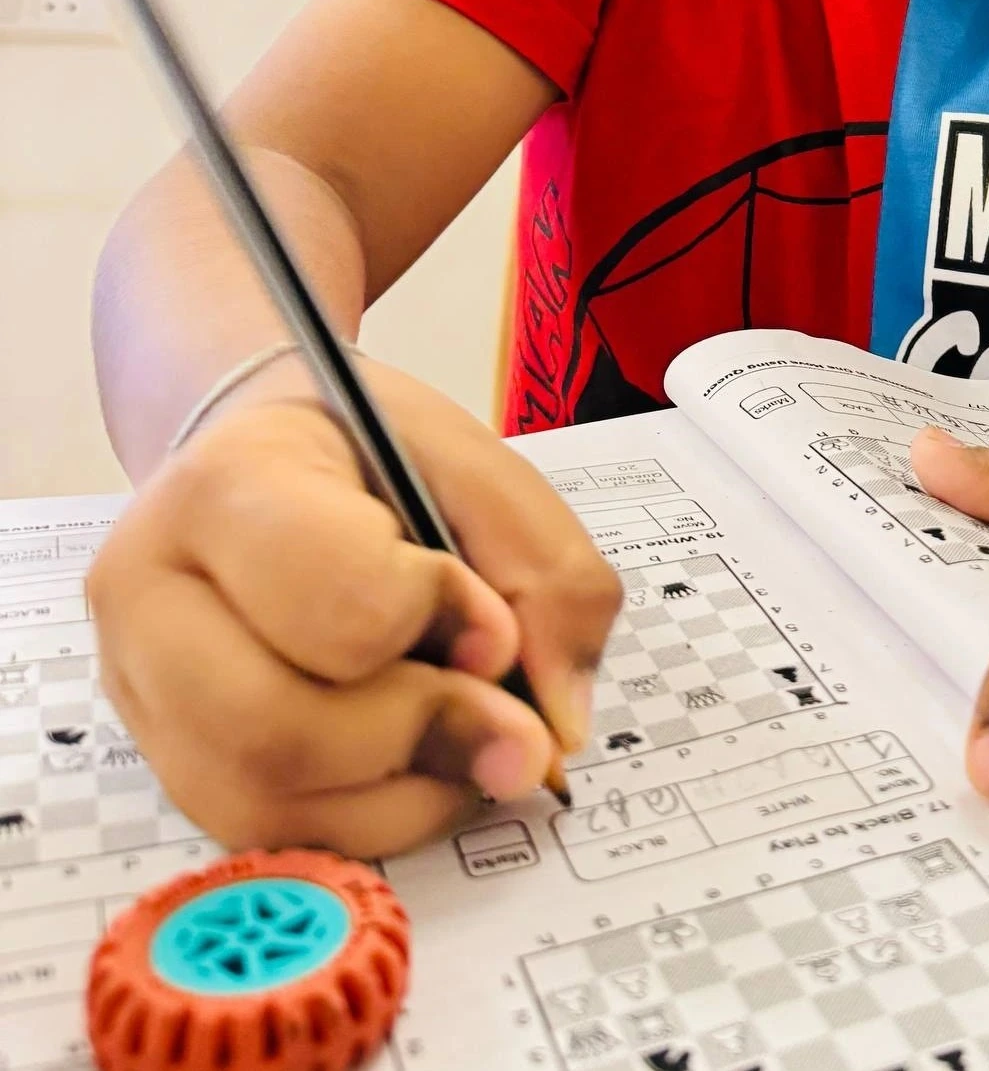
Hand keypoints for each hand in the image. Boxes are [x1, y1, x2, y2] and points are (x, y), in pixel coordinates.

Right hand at [88, 361, 621, 856]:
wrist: (267, 449)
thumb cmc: (372, 451)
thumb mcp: (480, 465)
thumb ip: (546, 574)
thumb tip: (555, 728)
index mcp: (227, 487)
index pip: (337, 601)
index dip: (441, 626)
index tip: (495, 624)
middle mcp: (151, 593)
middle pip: (274, 731)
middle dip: (422, 738)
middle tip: (511, 725)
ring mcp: (141, 687)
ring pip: (263, 801)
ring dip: (403, 793)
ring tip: (468, 739)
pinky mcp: (167, 756)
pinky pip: (266, 832)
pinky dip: (370, 817)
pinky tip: (419, 763)